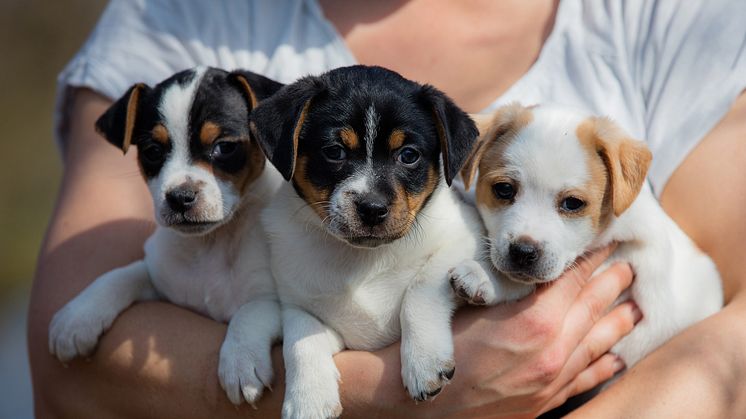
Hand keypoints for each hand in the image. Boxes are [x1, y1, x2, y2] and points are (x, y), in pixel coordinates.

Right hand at [357, 244, 638, 417]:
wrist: (422, 403)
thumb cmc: (436, 344)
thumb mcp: (463, 299)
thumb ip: (504, 284)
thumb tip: (529, 268)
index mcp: (533, 320)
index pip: (572, 279)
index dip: (591, 258)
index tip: (606, 242)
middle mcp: (552, 350)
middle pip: (592, 308)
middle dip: (612, 284)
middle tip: (629, 266)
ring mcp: (551, 379)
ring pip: (597, 344)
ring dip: (618, 322)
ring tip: (636, 306)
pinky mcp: (545, 401)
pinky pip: (585, 379)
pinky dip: (604, 365)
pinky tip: (617, 357)